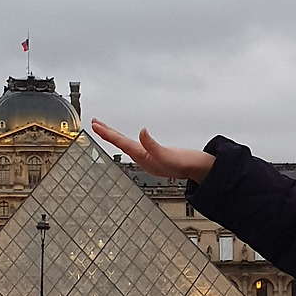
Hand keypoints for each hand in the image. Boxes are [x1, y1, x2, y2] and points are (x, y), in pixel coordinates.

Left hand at [90, 120, 213, 181]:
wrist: (201, 172)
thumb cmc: (187, 165)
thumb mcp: (169, 154)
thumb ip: (153, 145)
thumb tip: (141, 132)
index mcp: (144, 157)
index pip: (121, 142)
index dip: (107, 133)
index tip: (95, 124)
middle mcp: (144, 158)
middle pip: (120, 144)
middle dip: (107, 133)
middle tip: (95, 123)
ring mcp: (149, 158)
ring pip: (127, 146)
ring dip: (116, 137)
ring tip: (105, 129)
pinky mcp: (155, 156)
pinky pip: (136, 147)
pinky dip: (128, 141)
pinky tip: (128, 140)